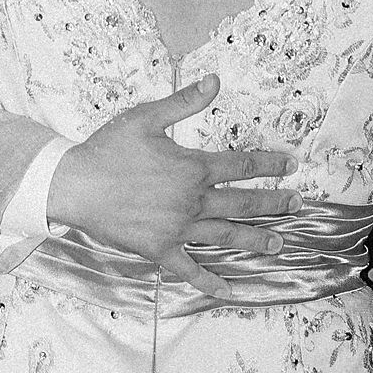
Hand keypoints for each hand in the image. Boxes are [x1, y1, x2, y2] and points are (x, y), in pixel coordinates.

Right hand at [47, 75, 297, 296]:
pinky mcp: (159, 250)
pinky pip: (189, 269)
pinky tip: (229, 292)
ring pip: (225, 235)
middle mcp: (191, 201)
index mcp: (192, 168)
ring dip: (255, 239)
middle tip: (299, 204)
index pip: (240, 165)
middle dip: (274, 203)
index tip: (291, 165)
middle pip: (242, 202)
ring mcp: (177, 229)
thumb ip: (185, 102)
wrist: (74, 185)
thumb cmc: (108, 148)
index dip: (269, 164)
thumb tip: (215, 81)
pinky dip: (210, 282)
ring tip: (280, 244)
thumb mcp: (146, 116)